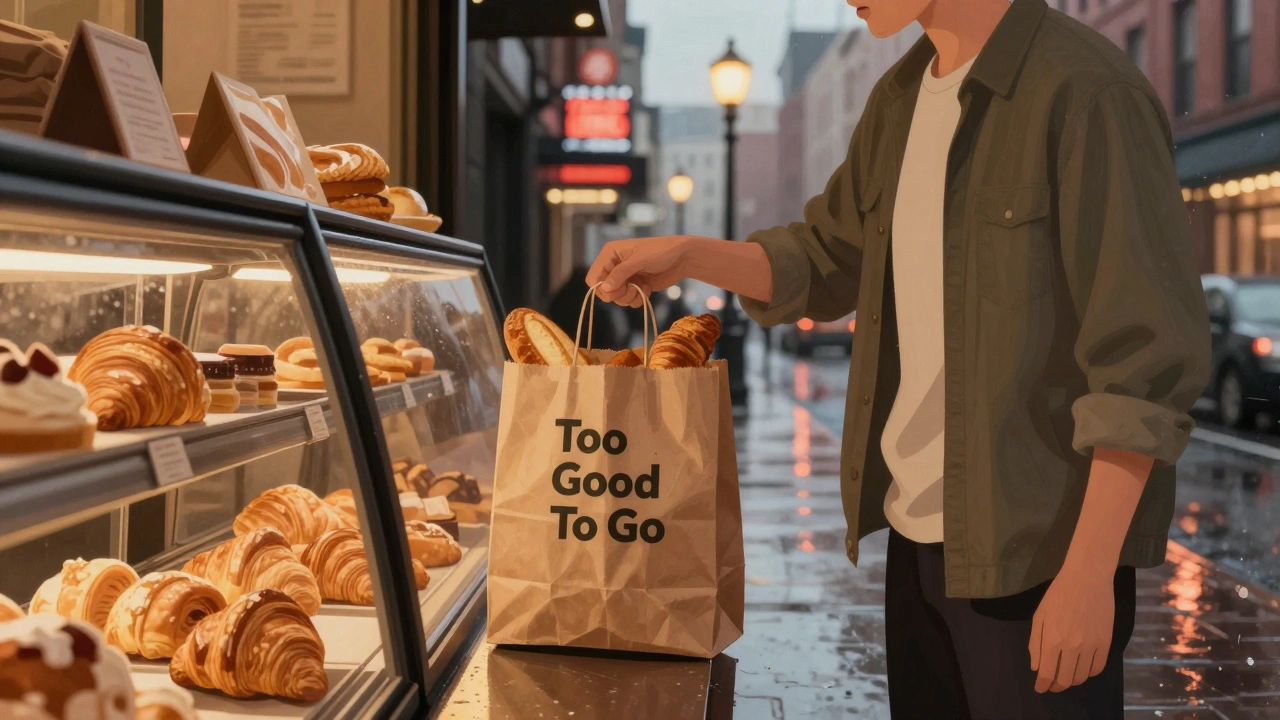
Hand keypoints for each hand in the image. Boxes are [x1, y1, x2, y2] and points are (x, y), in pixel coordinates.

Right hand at [587, 236, 690, 306]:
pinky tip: (647, 288)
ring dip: (629, 297)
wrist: (682, 257)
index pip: (593, 276)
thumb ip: (620, 273)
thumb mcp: (639, 260)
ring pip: (616, 298)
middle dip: (619, 293)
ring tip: (642, 288)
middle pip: (604, 291)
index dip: (601, 288)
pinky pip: (628, 300)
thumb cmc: (661, 251)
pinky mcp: (635, 286)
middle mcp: (614, 265)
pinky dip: (638, 298)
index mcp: (610, 253)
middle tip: (632, 288)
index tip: (615, 292)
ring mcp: (625, 277)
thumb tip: (604, 288)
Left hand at [1029, 567, 1113, 692]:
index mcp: (1053, 640)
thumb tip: (1037, 668)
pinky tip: (1082, 669)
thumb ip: (1036, 644)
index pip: (1047, 674)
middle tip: (1052, 684)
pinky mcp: (1106, 642)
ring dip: (1072, 681)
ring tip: (1065, 676)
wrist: (1087, 579)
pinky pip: (1098, 667)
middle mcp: (1073, 647)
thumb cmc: (1058, 595)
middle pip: (1065, 679)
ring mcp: (1091, 646)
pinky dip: (1089, 673)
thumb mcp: (1039, 616)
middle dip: (1056, 686)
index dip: (1043, 685)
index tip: (1040, 688)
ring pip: (1082, 676)